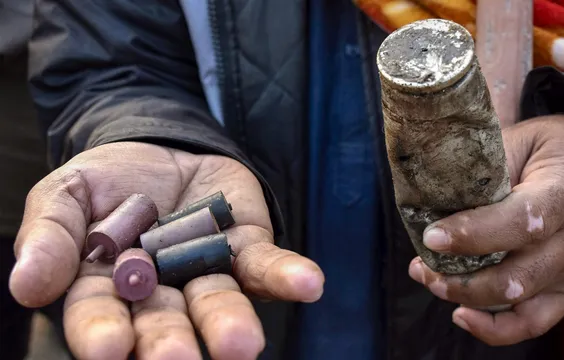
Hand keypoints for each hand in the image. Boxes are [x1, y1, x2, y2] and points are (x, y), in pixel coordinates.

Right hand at [9, 142, 324, 359]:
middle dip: (171, 343)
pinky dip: (286, 276)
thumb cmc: (105, 180)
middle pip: (165, 323)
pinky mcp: (245, 246)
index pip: (100, 317)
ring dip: (230, 322)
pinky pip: (266, 265)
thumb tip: (26, 286)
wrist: (158, 145)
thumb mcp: (65, 195)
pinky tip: (308, 285)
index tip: (109, 350)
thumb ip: (49, 236)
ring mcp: (206, 271)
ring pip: (218, 302)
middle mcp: (160, 292)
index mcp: (106, 288)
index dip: (103, 334)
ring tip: (242, 344)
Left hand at [408, 114, 563, 345]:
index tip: (431, 238)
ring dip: (467, 297)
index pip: (520, 222)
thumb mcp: (520, 141)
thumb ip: (485, 172)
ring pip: (519, 301)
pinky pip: (534, 322)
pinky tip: (462, 315)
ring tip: (432, 281)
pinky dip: (495, 328)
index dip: (472, 234)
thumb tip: (433, 203)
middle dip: (459, 279)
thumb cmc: (553, 150)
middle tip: (422, 267)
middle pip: (516, 275)